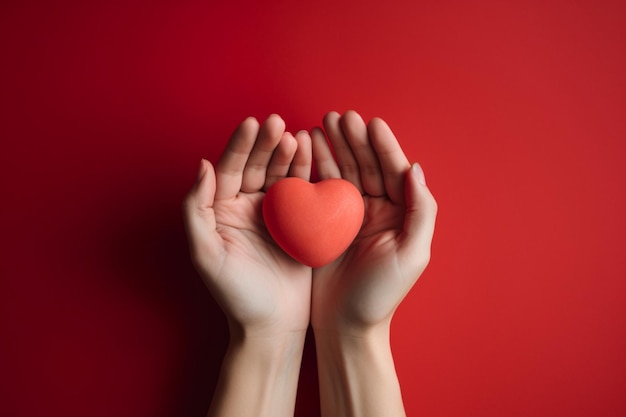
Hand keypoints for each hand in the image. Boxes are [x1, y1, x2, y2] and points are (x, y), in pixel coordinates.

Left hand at [183, 114, 312, 336]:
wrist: (272, 325)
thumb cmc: (236, 295)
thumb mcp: (206, 255)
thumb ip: (196, 210)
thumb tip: (202, 166)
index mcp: (221, 211)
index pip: (228, 169)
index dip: (239, 146)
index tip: (253, 124)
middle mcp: (245, 207)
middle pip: (254, 166)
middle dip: (265, 144)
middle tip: (278, 123)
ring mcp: (274, 213)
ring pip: (279, 174)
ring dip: (287, 154)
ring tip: (297, 136)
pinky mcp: (298, 222)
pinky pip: (301, 190)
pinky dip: (306, 171)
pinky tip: (310, 154)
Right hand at [310, 110, 437, 331]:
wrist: (345, 326)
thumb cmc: (381, 296)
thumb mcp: (412, 255)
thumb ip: (422, 211)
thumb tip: (417, 169)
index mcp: (400, 215)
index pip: (393, 172)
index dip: (383, 146)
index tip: (371, 122)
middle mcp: (375, 210)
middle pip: (366, 166)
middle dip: (354, 140)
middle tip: (340, 116)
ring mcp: (348, 216)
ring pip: (342, 172)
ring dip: (333, 147)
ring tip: (320, 124)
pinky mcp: (323, 224)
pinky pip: (320, 190)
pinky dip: (314, 168)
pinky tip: (306, 149)